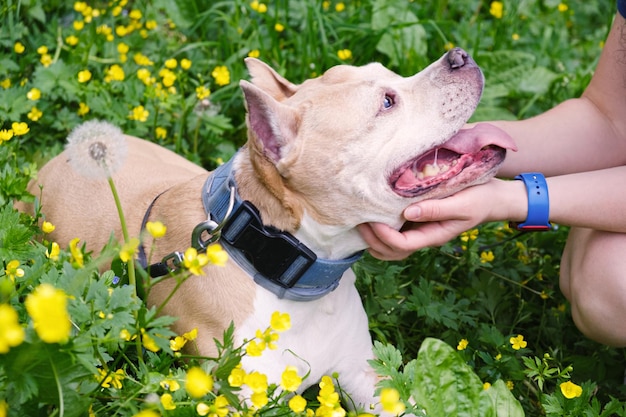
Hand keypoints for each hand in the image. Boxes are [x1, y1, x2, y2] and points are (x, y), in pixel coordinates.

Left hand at [358, 179, 521, 259]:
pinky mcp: (417, 220)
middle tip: (358, 222)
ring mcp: (420, 230)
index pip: (402, 245)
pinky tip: (371, 216)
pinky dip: (380, 230)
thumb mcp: (461, 204)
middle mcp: (424, 236)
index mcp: (433, 235)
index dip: (384, 236)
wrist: (491, 197)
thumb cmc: (479, 198)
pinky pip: (395, 233)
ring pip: (391, 246)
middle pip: (392, 251)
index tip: (372, 220)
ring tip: (360, 221)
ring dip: (373, 238)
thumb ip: (436, 209)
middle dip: (373, 240)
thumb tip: (407, 212)